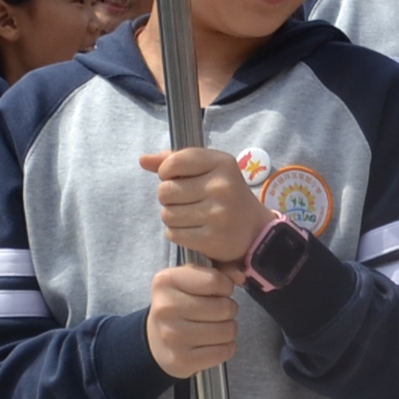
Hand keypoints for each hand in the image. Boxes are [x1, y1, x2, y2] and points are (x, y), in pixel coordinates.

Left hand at [142, 145, 262, 270]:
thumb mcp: (210, 169)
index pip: (174, 162)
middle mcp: (221, 186)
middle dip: (169, 198)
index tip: (178, 178)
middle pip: (165, 191)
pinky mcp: (212, 239)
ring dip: (172, 217)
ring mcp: (218, 214)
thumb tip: (143, 160)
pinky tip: (193, 230)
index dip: (166, 172)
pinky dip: (177, 233)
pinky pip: (173, 234)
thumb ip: (176, 161)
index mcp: (222, 163)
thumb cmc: (226, 194)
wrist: (255, 230)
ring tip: (191, 216)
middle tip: (187, 201)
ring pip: (167, 214)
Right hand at [147, 258, 242, 378]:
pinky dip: (226, 348)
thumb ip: (219, 271)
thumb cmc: (179, 305)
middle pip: (224, 308)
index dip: (226, 287)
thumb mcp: (191, 280)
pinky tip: (215, 344)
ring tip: (216, 327)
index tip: (220, 292)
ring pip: (226, 331)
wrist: (155, 340)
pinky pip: (223, 352)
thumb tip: (240, 275)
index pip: (215, 281)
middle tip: (218, 313)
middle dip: (229, 310)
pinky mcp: (181, 360)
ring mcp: (172, 336)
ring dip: (229, 329)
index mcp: (166, 281)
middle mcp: (165, 308)